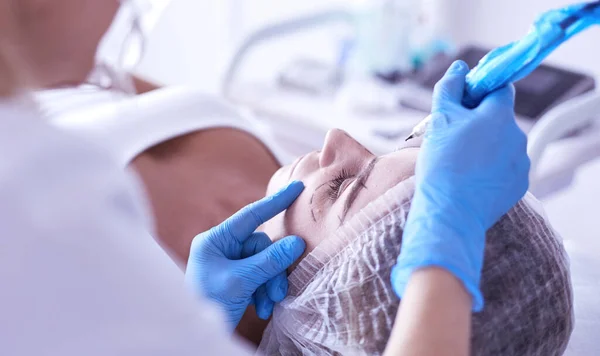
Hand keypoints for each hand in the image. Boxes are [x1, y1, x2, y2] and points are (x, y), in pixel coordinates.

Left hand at [185, 181, 305, 328]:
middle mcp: (223, 248)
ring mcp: (230, 265)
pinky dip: (264, 292)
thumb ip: (269, 260)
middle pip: (262, 247)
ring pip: (265, 264)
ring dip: (270, 285)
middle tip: (277, 292)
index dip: (275, 201)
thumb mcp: (240, 281)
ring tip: (267, 304)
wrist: (196, 337)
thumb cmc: (209, 303)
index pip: (250, 215)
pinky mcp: (237, 280)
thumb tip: (297, 242)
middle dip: (272, 270)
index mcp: (215, 240)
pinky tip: (261, 308)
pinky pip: (260, 277)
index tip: (297, 188)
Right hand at [392, 60, 529, 310]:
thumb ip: (450, 89)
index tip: (463, 102)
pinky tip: (469, 178)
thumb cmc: (442, 164)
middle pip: (498, 119)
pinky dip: (490, 169)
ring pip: (501, 144)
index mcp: (499, 115)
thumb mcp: (440, 119)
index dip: (480, 92)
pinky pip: (504, 168)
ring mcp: (520, 162)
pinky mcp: (519, 185)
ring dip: (484, 147)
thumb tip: (459, 68)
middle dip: (478, 123)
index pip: (499, 89)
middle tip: (452, 137)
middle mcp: (517, 136)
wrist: (450, 211)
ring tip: (458, 162)